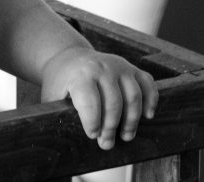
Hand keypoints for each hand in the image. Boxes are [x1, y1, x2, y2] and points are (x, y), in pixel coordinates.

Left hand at [40, 46, 157, 149]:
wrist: (70, 58)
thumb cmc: (61, 82)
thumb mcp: (52, 95)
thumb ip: (56, 114)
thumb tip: (60, 140)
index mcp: (79, 75)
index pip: (90, 101)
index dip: (92, 122)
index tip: (92, 135)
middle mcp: (101, 68)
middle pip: (114, 102)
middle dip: (111, 128)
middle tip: (106, 144)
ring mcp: (119, 66)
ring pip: (134, 96)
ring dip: (132, 120)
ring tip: (126, 136)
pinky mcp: (132, 68)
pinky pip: (148, 83)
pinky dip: (151, 100)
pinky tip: (147, 115)